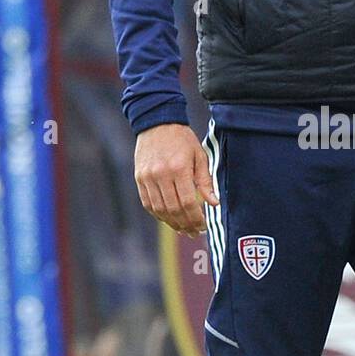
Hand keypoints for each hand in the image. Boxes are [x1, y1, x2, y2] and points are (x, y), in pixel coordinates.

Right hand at [134, 122, 217, 238]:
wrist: (157, 123)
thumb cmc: (183, 140)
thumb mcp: (200, 156)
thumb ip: (206, 181)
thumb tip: (214, 204)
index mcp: (179, 168)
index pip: (187, 203)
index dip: (196, 218)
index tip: (203, 226)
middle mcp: (161, 174)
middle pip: (173, 209)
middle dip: (186, 224)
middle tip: (195, 232)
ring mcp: (147, 177)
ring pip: (159, 210)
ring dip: (172, 223)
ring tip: (184, 229)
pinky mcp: (139, 178)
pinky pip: (148, 203)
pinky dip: (159, 214)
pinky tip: (169, 219)